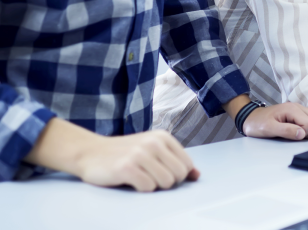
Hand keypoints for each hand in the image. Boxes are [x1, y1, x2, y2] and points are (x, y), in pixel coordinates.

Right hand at [24, 118, 198, 191]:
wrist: (91, 152)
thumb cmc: (124, 154)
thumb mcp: (152, 150)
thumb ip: (174, 160)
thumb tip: (197, 175)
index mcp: (163, 137)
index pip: (187, 164)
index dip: (177, 176)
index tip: (161, 174)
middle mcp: (154, 142)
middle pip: (179, 175)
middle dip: (167, 183)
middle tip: (149, 178)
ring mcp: (140, 153)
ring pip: (166, 183)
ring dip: (154, 187)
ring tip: (140, 178)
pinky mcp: (127, 167)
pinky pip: (148, 188)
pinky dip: (141, 189)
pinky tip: (131, 181)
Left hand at [244, 103, 307, 139]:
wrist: (250, 117)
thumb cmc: (258, 123)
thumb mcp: (269, 129)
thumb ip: (286, 131)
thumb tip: (302, 134)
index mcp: (292, 109)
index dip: (304, 133)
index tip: (292, 135)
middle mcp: (298, 107)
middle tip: (297, 135)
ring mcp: (299, 109)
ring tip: (297, 133)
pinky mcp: (298, 113)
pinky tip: (297, 130)